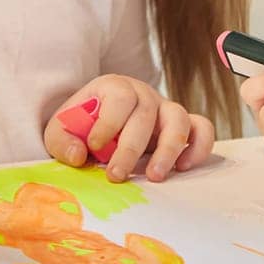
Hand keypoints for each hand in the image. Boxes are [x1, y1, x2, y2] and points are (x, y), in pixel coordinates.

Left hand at [44, 75, 213, 182]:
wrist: (99, 128)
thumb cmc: (82, 128)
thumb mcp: (62, 131)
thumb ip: (63, 141)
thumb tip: (79, 155)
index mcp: (115, 87)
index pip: (120, 97)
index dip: (109, 122)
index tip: (94, 147)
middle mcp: (144, 94)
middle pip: (146, 113)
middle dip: (131, 148)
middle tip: (116, 176)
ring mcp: (166, 109)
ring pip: (178, 119)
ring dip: (169, 149)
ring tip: (154, 176)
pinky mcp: (182, 126)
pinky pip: (202, 129)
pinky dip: (199, 146)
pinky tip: (183, 167)